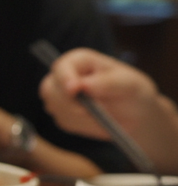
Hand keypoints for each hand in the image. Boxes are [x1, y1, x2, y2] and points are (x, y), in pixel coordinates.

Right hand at [39, 48, 159, 139]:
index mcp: (80, 60)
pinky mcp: (61, 113)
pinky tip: (97, 122)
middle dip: (70, 103)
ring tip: (103, 116)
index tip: (74, 90)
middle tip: (90, 112)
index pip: (61, 66)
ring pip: (55, 108)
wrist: (134, 115)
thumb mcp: (129, 84)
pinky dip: (81, 125)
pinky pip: (63, 122)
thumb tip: (82, 85)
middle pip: (50, 89)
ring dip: (79, 116)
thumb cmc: (133, 92)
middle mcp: (65, 75)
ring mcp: (60, 95)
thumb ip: (107, 82)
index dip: (64, 78)